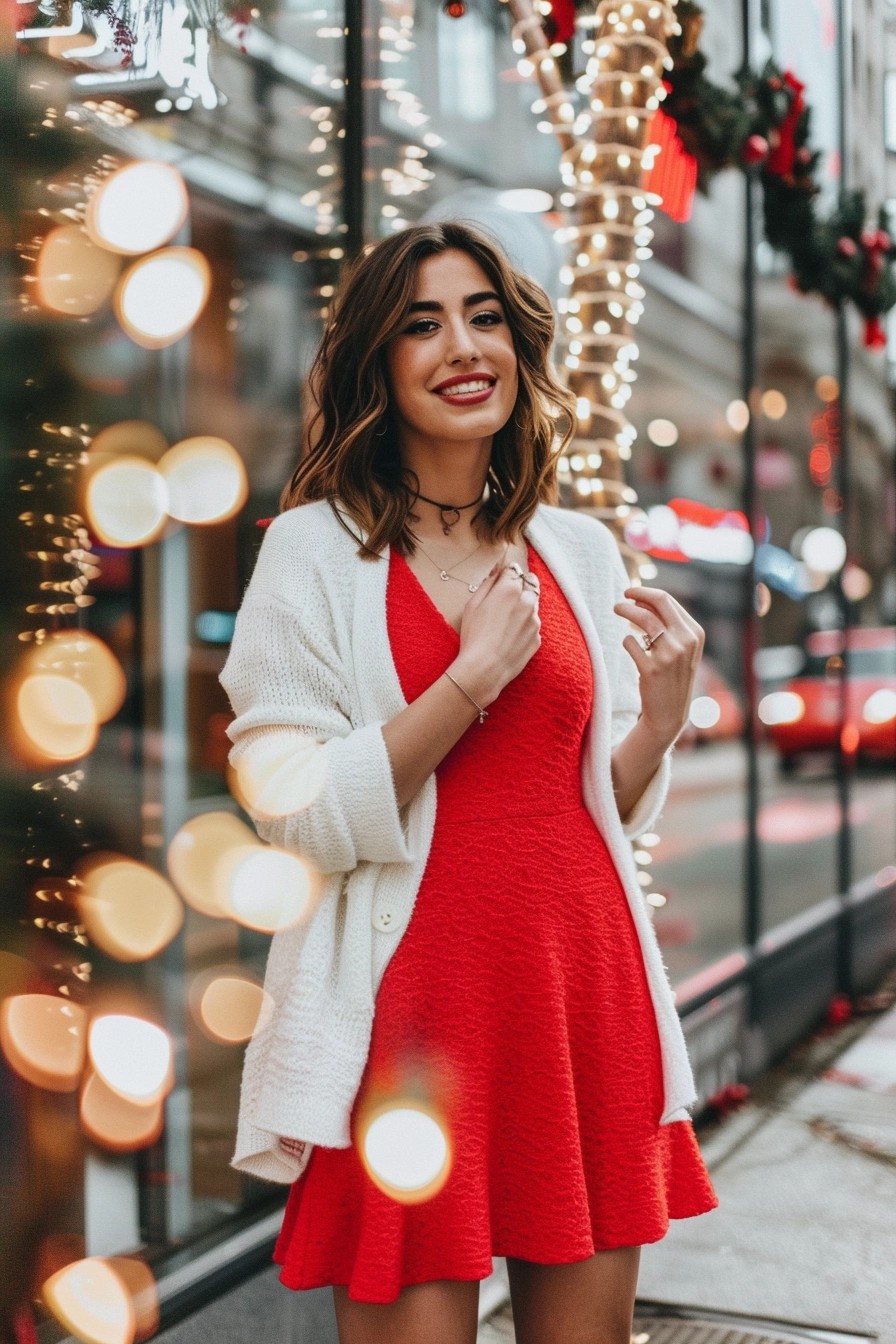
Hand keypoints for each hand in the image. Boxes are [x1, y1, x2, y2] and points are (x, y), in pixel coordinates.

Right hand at [453, 559, 540, 703]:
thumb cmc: (474, 637)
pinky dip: (524, 627)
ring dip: (523, 607)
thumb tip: (497, 570)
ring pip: (533, 605)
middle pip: (530, 583)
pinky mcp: (537, 638)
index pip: (514, 569)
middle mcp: (527, 602)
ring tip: (504, 623)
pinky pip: (532, 626)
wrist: (485, 669)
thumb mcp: (472, 604)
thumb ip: (488, 583)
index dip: (506, 573)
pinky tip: (509, 638)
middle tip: (505, 599)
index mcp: (510, 589)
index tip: (500, 579)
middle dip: (520, 586)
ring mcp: (535, 621)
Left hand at [613, 586, 703, 744]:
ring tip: (616, 609)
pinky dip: (626, 640)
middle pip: (658, 603)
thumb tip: (641, 600)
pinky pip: (631, 643)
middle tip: (622, 595)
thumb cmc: (672, 676)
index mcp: (695, 633)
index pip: (668, 600)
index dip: (646, 593)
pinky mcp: (652, 669)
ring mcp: (670, 655)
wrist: (669, 713)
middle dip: (637, 594)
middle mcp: (686, 641)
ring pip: (643, 619)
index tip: (632, 593)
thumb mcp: (681, 649)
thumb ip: (668, 625)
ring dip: (626, 610)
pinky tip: (629, 644)